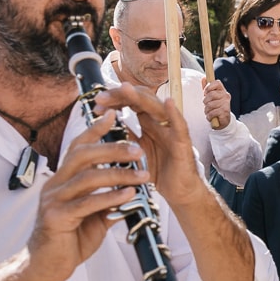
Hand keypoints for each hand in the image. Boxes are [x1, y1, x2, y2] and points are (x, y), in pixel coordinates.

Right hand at [24, 111, 145, 280]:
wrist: (47, 266)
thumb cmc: (69, 240)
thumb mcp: (92, 216)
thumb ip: (107, 201)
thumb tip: (130, 191)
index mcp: (62, 179)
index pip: (78, 147)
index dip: (95, 130)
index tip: (114, 115)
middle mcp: (55, 184)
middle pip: (83, 156)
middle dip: (112, 149)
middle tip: (138, 149)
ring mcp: (53, 200)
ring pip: (87, 177)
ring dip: (118, 174)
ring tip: (142, 175)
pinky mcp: (56, 218)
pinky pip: (87, 203)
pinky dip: (110, 197)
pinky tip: (128, 195)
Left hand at [93, 85, 203, 207]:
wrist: (178, 192)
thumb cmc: (158, 172)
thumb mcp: (134, 153)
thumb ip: (124, 138)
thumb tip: (105, 126)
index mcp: (148, 123)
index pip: (130, 102)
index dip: (113, 100)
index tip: (96, 106)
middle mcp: (160, 122)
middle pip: (141, 99)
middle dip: (120, 95)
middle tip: (101, 98)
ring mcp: (171, 130)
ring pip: (156, 107)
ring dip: (140, 97)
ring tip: (125, 88)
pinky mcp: (183, 143)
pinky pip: (180, 126)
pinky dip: (175, 114)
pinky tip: (168, 102)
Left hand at [202, 76, 230, 130]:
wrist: (223, 121)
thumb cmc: (215, 107)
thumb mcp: (210, 97)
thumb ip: (207, 88)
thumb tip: (204, 78)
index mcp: (222, 90)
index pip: (217, 82)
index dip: (209, 87)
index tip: (205, 92)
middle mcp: (226, 96)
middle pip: (211, 94)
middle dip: (205, 101)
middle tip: (206, 105)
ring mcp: (226, 104)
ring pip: (210, 104)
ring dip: (206, 110)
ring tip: (209, 112)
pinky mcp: (225, 112)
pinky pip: (212, 112)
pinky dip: (209, 116)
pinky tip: (211, 117)